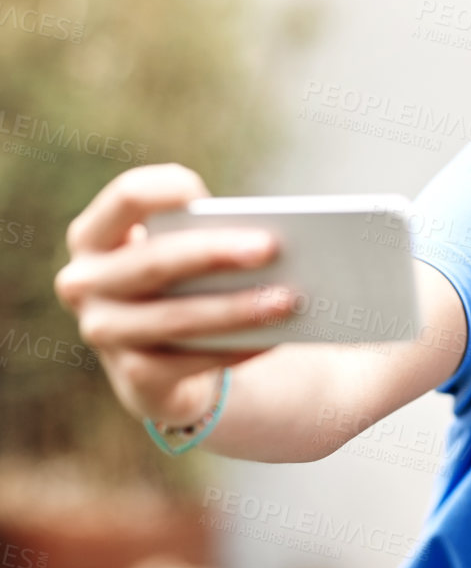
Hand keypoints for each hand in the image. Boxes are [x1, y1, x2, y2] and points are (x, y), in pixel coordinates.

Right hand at [53, 164, 295, 428]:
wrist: (165, 362)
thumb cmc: (183, 284)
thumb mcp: (186, 254)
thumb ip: (210, 237)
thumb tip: (272, 240)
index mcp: (97, 234)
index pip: (128, 197)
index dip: (166, 190)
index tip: (205, 192)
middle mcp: (86, 282)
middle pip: (154, 261)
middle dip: (214, 254)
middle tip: (271, 247)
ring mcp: (103, 332)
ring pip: (176, 318)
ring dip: (237, 309)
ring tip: (288, 300)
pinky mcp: (133, 377)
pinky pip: (190, 363)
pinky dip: (237, 349)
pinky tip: (273, 339)